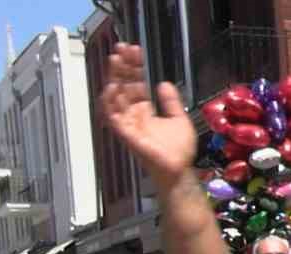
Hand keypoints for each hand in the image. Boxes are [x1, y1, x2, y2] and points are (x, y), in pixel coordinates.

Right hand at [99, 43, 196, 190]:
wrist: (179, 170)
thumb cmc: (178, 150)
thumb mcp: (178, 119)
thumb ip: (171, 101)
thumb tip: (163, 83)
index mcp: (144, 110)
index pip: (135, 83)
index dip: (134, 67)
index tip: (134, 51)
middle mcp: (133, 114)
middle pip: (123, 85)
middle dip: (122, 66)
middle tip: (122, 48)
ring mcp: (127, 123)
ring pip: (115, 96)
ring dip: (114, 77)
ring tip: (116, 59)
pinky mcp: (126, 134)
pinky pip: (113, 115)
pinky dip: (111, 101)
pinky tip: (113, 86)